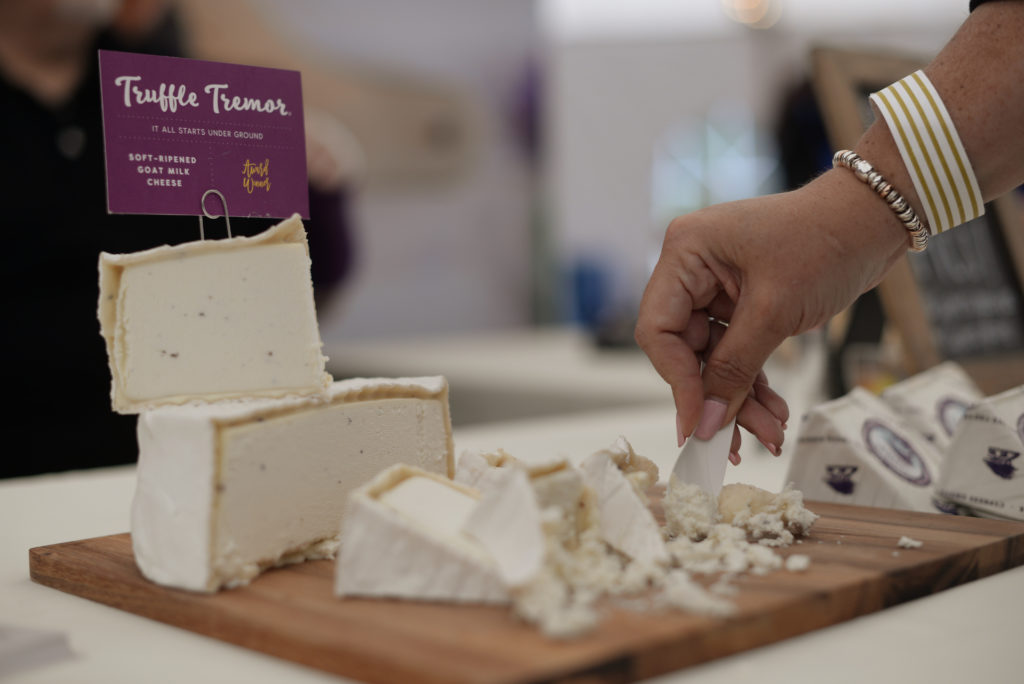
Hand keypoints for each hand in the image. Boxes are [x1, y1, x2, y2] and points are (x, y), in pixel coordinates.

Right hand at [635, 169, 907, 456]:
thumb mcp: (774, 311)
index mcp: (685, 253)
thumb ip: (735, 369)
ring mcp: (717, 286)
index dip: (677, 382)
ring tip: (770, 432)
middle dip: (716, 397)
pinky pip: (737, 352)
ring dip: (739, 398)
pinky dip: (754, 382)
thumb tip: (707, 425)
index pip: (658, 330)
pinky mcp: (743, 302)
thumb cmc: (827, 240)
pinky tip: (773, 411)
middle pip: (685, 350)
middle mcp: (693, 269)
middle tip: (734, 443)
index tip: (699, 426)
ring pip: (714, 358)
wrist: (876, 219)